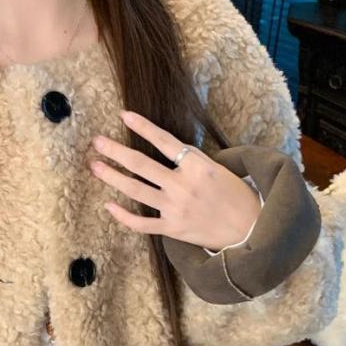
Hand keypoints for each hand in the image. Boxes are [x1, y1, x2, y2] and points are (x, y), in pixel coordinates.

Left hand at [89, 109, 261, 251]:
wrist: (249, 230)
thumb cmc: (236, 195)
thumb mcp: (217, 168)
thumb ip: (191, 159)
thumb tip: (166, 148)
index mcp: (196, 166)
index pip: (163, 141)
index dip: (142, 127)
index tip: (124, 115)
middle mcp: (182, 185)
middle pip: (141, 165)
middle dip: (115, 151)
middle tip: (97, 142)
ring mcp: (175, 208)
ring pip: (135, 190)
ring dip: (112, 177)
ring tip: (95, 166)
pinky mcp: (172, 229)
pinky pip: (141, 223)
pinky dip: (123, 215)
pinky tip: (109, 205)